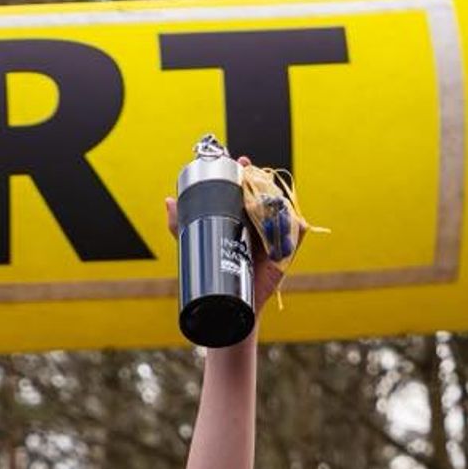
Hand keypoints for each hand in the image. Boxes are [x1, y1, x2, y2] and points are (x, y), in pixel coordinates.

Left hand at [164, 153, 287, 309]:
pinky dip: (298, 227)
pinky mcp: (286, 254)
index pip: (248, 187)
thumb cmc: (215, 273)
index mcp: (243, 216)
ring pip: (283, 210)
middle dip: (263, 181)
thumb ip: (181, 225)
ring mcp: (275, 236)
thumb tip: (169, 201)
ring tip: (266, 202)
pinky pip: (298, 235)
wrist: (226, 305)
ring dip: (278, 202)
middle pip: (267, 194)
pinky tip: (292, 222)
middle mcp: (260, 222)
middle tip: (251, 176)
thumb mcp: (197, 244)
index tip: (240, 162)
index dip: (246, 172)